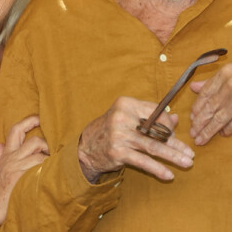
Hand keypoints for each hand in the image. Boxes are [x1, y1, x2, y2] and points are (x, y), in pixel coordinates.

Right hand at [0, 115, 47, 229]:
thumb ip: (0, 156)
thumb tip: (1, 144)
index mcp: (6, 155)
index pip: (16, 130)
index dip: (29, 121)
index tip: (40, 117)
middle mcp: (11, 157)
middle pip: (26, 135)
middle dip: (41, 132)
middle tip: (55, 138)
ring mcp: (15, 166)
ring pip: (36, 147)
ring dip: (49, 150)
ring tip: (57, 158)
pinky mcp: (20, 177)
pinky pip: (38, 165)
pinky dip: (48, 165)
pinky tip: (54, 169)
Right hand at [77, 96, 194, 183]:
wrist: (88, 145)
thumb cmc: (112, 129)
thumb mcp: (128, 117)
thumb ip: (151, 117)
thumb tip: (176, 118)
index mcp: (126, 104)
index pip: (156, 112)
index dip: (169, 124)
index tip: (175, 135)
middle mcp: (122, 116)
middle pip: (156, 130)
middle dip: (175, 143)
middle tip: (190, 153)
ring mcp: (119, 134)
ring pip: (152, 146)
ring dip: (172, 156)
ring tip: (187, 163)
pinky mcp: (117, 151)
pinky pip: (142, 161)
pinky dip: (157, 168)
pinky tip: (168, 175)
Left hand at [190, 63, 231, 144]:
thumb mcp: (229, 71)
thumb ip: (212, 81)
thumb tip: (193, 87)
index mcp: (224, 74)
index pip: (206, 93)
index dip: (197, 107)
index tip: (191, 118)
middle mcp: (231, 86)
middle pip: (212, 107)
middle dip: (200, 122)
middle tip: (193, 133)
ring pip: (222, 116)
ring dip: (210, 129)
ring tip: (201, 138)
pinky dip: (229, 128)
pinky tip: (223, 133)